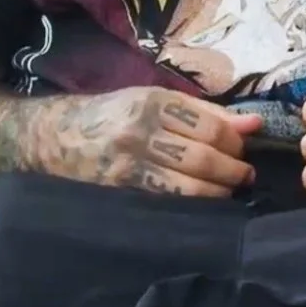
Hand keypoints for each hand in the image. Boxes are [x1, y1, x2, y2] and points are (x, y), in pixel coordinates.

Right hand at [33, 87, 261, 196]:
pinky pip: (168, 203)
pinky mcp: (120, 194)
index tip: (244, 149)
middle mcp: (139, 133)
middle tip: (245, 175)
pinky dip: (192, 205)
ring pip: (190, 186)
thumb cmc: (109, 116)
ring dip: (219, 192)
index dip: (236, 142)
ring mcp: (128, 167)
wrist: (51, 138)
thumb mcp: (151, 100)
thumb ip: (204, 113)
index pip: (211, 127)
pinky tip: (202, 204)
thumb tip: (254, 124)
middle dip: (233, 170)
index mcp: (151, 103)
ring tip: (228, 191)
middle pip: (204, 157)